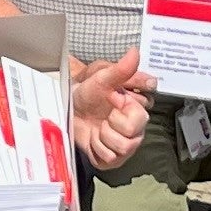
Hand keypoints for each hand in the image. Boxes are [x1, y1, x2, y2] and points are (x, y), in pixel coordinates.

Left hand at [67, 51, 151, 170]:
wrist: (69, 109)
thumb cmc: (87, 92)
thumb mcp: (101, 77)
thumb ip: (121, 69)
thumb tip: (135, 52)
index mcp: (137, 107)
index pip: (141, 115)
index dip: (123, 106)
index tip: (112, 98)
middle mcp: (135, 127)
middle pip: (133, 133)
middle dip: (113, 122)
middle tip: (105, 114)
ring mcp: (125, 142)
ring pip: (122, 148)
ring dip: (104, 136)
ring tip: (99, 126)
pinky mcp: (114, 156)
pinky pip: (110, 158)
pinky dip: (97, 148)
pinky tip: (95, 138)